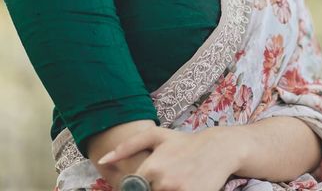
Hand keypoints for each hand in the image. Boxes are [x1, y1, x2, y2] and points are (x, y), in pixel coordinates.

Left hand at [97, 126, 238, 190]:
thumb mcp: (158, 136)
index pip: (133, 189)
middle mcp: (163, 181)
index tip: (150, 181)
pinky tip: (185, 185)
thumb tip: (103, 160)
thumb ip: (129, 146)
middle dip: (156, 188)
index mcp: (151, 167)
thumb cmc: (185, 143)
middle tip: (169, 178)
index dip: (140, 187)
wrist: (218, 148)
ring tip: (177, 181)